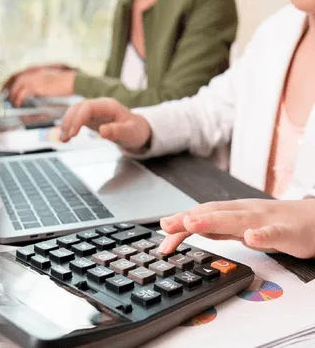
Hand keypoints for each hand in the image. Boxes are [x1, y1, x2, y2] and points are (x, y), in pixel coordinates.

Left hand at [3, 65, 75, 106]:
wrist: (72, 81)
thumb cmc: (65, 82)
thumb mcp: (50, 79)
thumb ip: (40, 82)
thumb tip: (34, 90)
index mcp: (38, 70)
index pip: (20, 74)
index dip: (12, 81)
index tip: (8, 87)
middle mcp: (34, 73)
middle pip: (16, 80)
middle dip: (10, 88)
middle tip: (7, 96)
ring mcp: (34, 78)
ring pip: (17, 87)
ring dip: (13, 95)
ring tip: (13, 102)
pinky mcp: (36, 86)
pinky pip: (22, 94)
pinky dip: (18, 99)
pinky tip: (18, 104)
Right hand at [59, 98, 151, 149]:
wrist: (138, 131)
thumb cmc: (136, 131)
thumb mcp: (130, 133)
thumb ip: (117, 131)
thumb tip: (102, 131)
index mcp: (108, 106)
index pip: (88, 107)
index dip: (78, 118)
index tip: (73, 134)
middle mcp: (99, 105)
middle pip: (78, 108)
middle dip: (69, 122)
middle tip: (66, 138)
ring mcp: (93, 110)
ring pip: (74, 112)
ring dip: (66, 124)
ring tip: (63, 139)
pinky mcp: (90, 117)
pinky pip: (75, 118)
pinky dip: (68, 127)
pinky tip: (65, 137)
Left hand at [158, 199, 314, 258]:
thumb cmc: (277, 224)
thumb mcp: (240, 228)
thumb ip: (216, 229)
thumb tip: (186, 230)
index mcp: (234, 213)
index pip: (203, 215)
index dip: (180, 221)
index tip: (161, 230)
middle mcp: (246, 213)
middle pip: (214, 213)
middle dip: (188, 218)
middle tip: (165, 225)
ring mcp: (266, 220)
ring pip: (238, 219)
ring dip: (212, 220)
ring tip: (191, 222)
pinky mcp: (288, 232)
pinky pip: (274, 233)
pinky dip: (262, 234)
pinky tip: (251, 236)